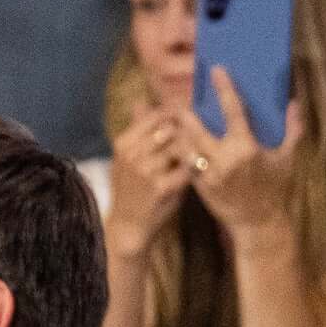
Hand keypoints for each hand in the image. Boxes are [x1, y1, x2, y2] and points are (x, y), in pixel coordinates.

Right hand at [105, 99, 191, 256]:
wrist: (128, 225)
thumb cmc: (132, 188)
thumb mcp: (127, 158)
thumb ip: (137, 130)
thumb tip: (139, 101)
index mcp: (124, 143)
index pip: (156, 116)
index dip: (177, 113)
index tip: (189, 116)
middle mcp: (132, 154)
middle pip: (171, 128)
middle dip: (189, 129)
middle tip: (201, 133)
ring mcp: (146, 171)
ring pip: (181, 145)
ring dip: (194, 147)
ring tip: (202, 150)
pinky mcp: (161, 187)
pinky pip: (187, 167)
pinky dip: (196, 166)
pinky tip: (200, 169)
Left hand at [181, 67, 302, 249]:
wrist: (257, 222)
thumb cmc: (275, 188)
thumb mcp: (287, 158)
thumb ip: (292, 129)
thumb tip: (293, 103)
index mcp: (247, 148)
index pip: (233, 110)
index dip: (224, 88)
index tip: (216, 70)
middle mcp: (224, 159)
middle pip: (196, 128)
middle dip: (186, 112)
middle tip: (178, 97)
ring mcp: (208, 174)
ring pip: (185, 146)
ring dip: (178, 132)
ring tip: (172, 119)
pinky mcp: (198, 186)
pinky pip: (184, 163)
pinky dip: (179, 151)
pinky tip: (175, 142)